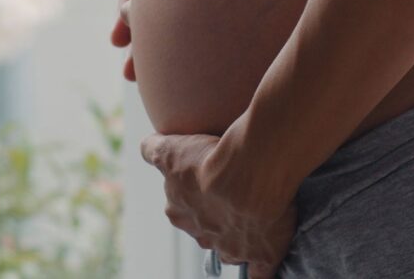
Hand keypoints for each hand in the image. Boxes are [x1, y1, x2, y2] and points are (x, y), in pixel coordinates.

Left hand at [140, 131, 297, 278]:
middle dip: (217, 218)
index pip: (183, 210)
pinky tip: (265, 257)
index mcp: (179, 212)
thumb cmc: (209, 160)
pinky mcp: (262, 255)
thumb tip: (147, 147)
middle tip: (235, 194)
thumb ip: (154, 150)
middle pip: (206, 230)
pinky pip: (260, 272)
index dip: (197, 198)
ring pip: (231, 249)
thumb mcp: (171, 150)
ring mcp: (232, 249)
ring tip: (256, 216)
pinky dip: (262, 266)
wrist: (247, 174)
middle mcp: (202, 235)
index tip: (211, 182)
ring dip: (240, 237)